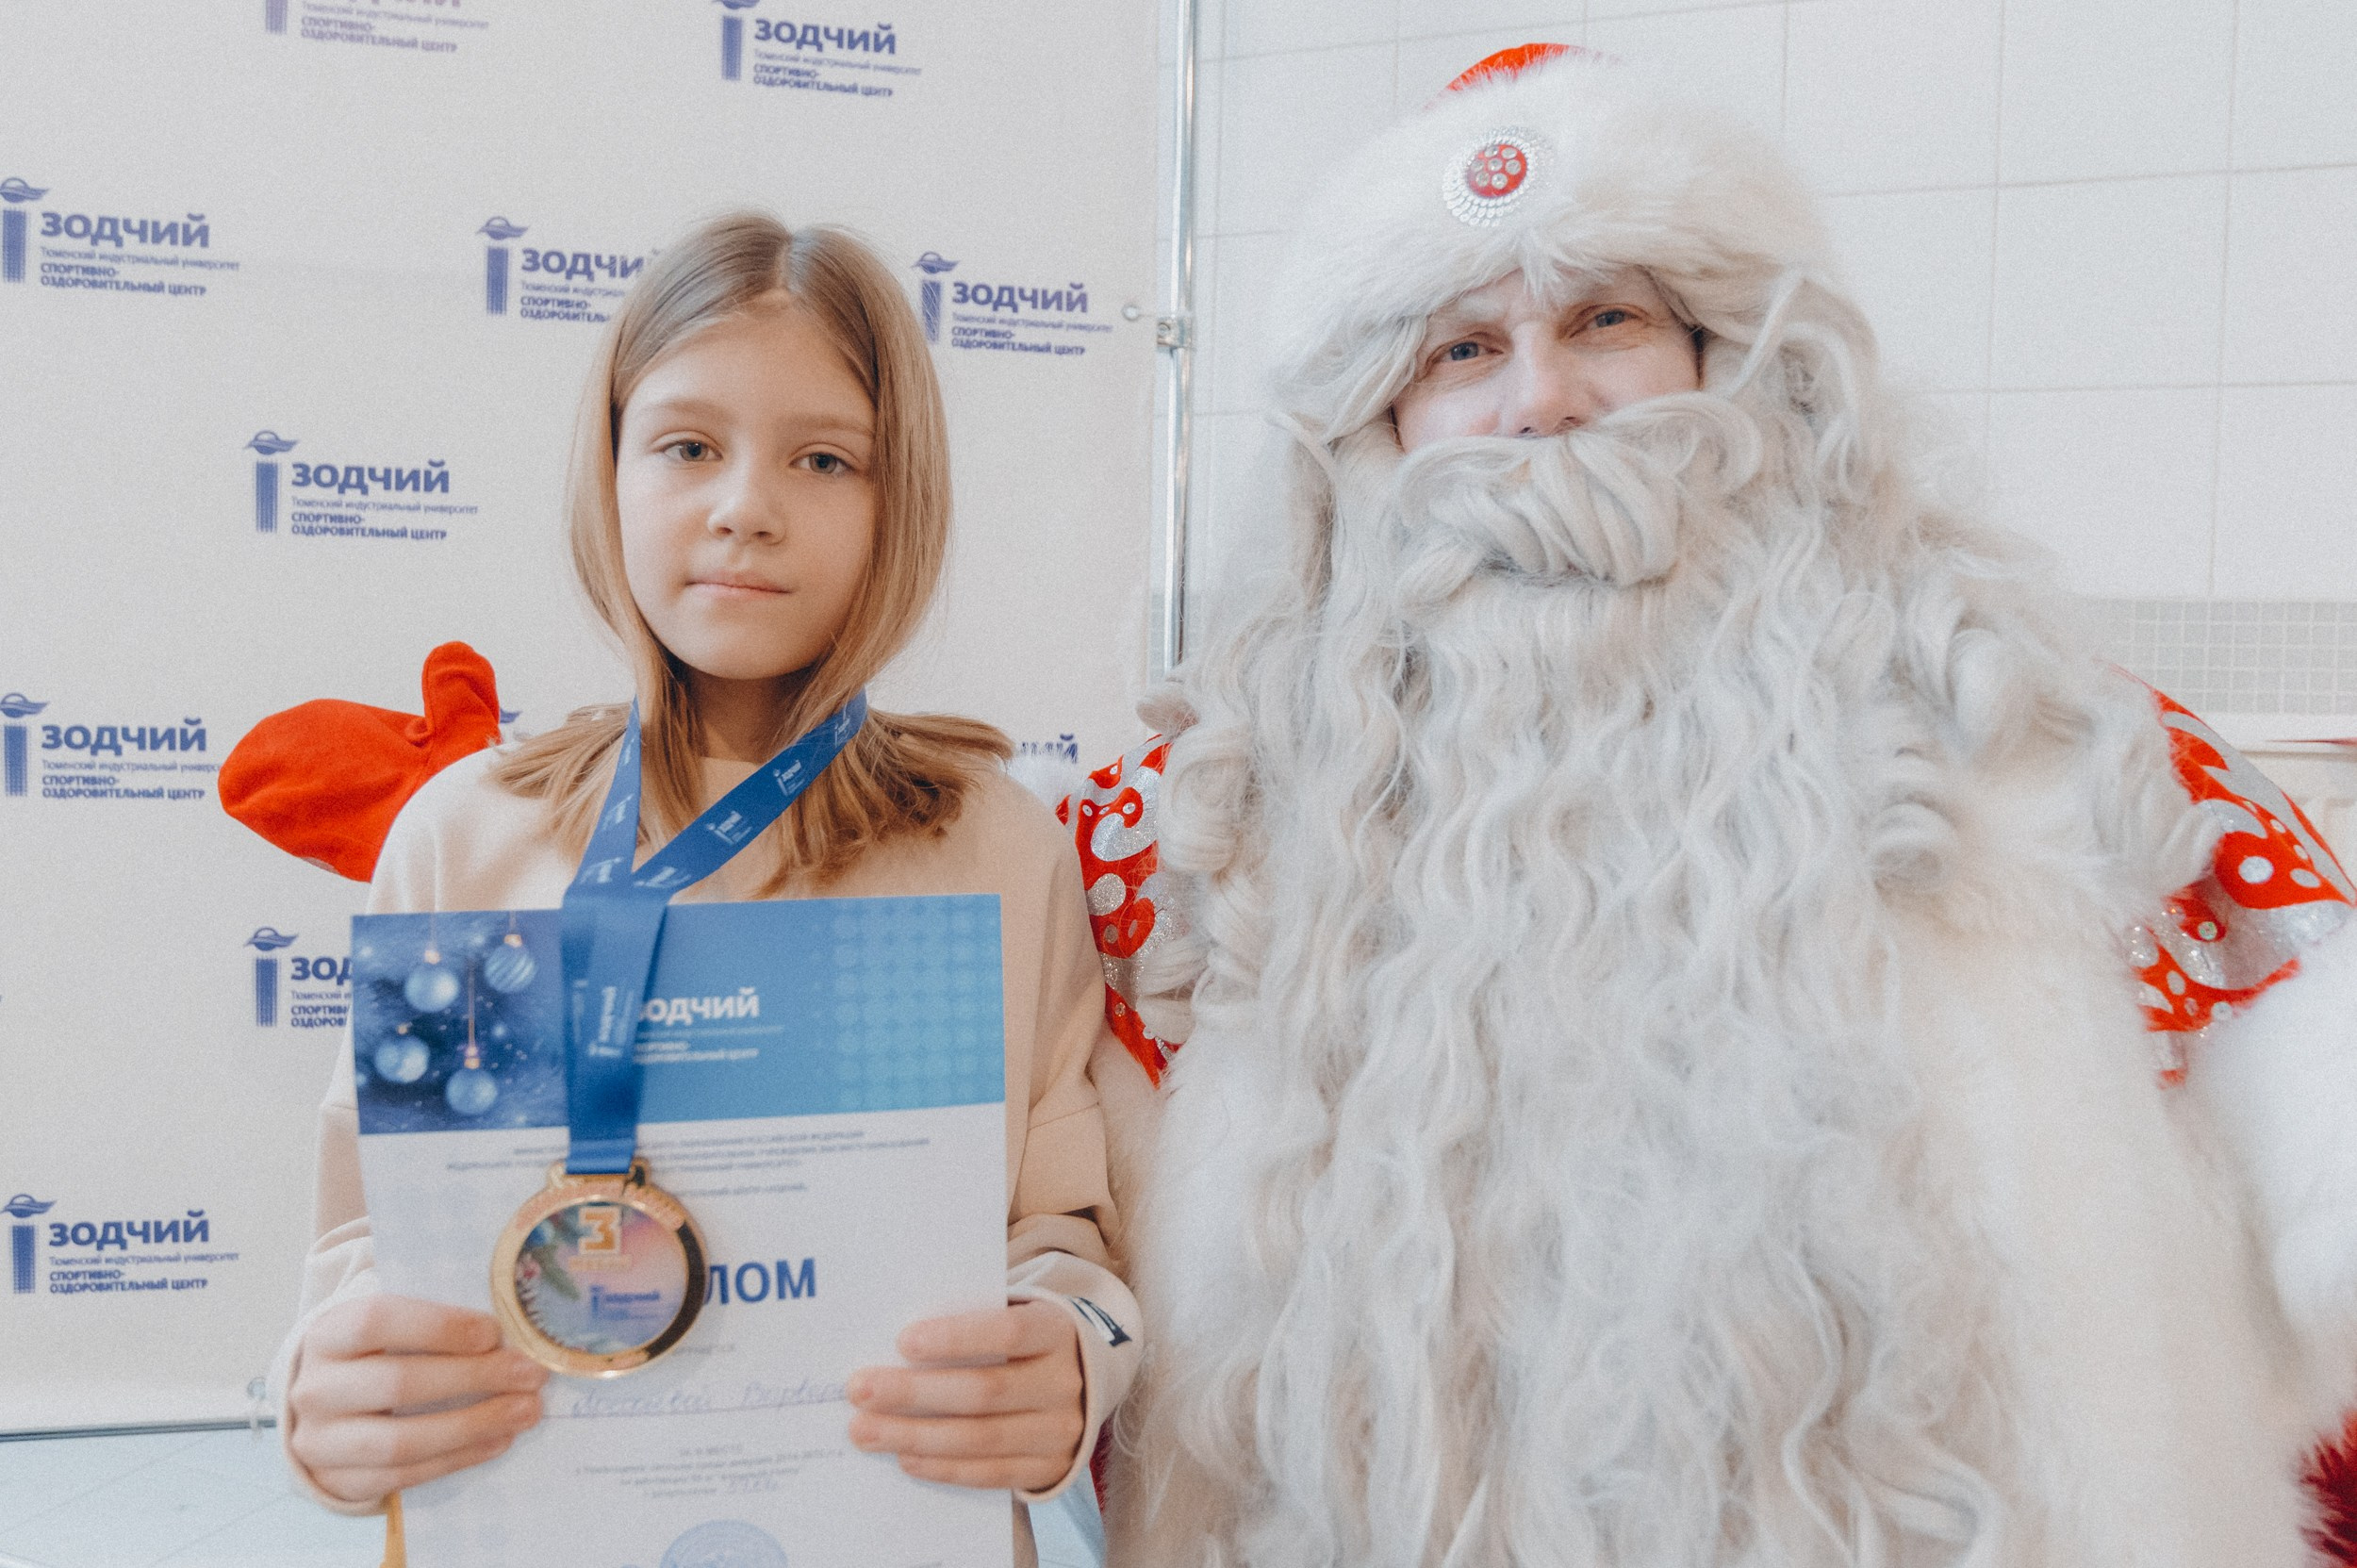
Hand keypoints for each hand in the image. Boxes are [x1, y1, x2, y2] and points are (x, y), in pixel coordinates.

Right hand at [286, 1295, 546, 1503]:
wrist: (326, 1409)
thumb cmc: (376, 1353)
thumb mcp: (391, 1324)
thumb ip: (436, 1318)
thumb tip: (510, 1324)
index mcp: (326, 1334)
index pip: (376, 1321)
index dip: (438, 1326)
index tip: (494, 1332)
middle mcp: (315, 1389)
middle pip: (397, 1383)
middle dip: (474, 1378)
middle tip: (530, 1373)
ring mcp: (320, 1442)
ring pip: (401, 1440)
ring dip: (473, 1425)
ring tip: (526, 1411)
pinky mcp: (338, 1481)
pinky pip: (404, 1476)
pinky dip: (458, 1458)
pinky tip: (499, 1440)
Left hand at [844, 1299, 1083, 1491]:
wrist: (1081, 1382)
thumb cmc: (1023, 1343)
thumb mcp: (1013, 1316)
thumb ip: (970, 1323)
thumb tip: (892, 1344)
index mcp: (1055, 1332)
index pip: (1007, 1333)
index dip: (956, 1338)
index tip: (902, 1341)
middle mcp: (1064, 1383)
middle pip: (985, 1391)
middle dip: (915, 1393)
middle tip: (860, 1390)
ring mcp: (1059, 1431)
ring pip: (982, 1439)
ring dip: (916, 1436)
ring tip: (866, 1430)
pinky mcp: (1048, 1468)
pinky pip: (990, 1474)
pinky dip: (944, 1467)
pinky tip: (905, 1457)